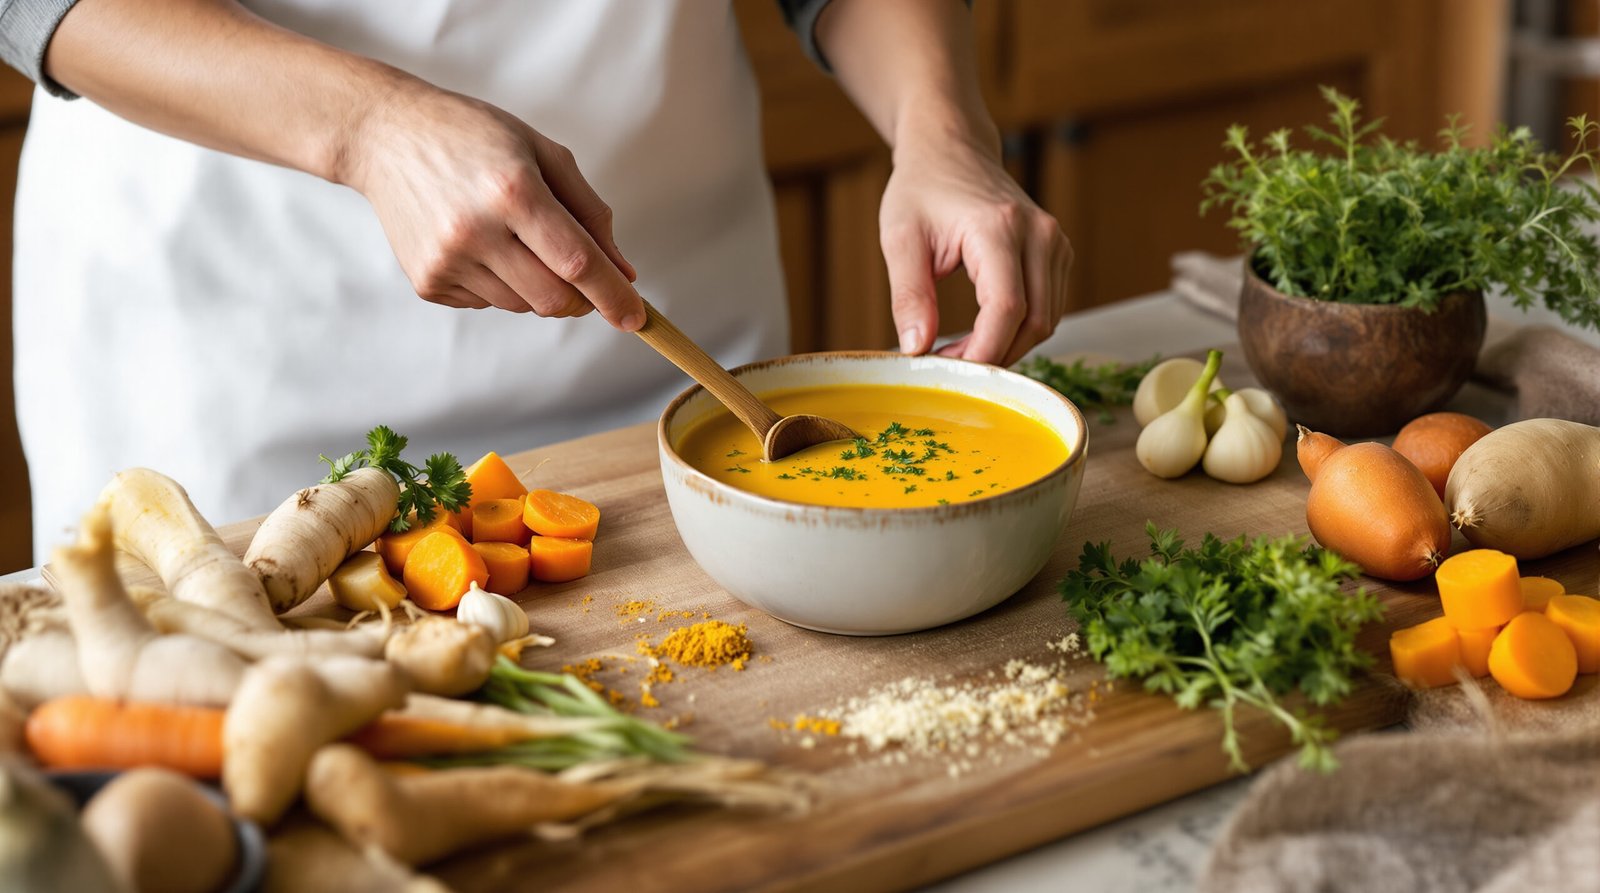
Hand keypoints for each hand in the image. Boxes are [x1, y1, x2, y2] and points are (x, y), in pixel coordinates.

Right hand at [340, 83, 643, 327]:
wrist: (385, 136)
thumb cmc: (472, 136)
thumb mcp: (542, 153)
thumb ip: (590, 213)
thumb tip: (624, 272)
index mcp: (512, 190)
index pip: (578, 262)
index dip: (613, 296)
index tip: (637, 318)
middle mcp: (476, 230)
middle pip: (554, 299)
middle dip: (582, 298)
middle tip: (583, 275)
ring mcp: (447, 260)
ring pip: (523, 306)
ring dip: (538, 286)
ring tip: (514, 237)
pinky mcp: (427, 281)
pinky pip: (488, 304)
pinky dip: (501, 284)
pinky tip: (480, 243)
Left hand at [878, 137, 1071, 365]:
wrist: (951, 150)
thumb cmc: (922, 189)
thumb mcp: (900, 239)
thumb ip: (908, 296)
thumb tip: (916, 349)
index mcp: (999, 228)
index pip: (1007, 308)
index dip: (982, 352)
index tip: (948, 372)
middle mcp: (1039, 234)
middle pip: (1034, 322)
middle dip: (993, 357)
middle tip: (946, 366)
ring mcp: (1055, 243)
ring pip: (1046, 321)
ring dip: (1006, 347)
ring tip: (957, 350)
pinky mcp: (1057, 254)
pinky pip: (1047, 308)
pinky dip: (1017, 331)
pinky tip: (980, 332)